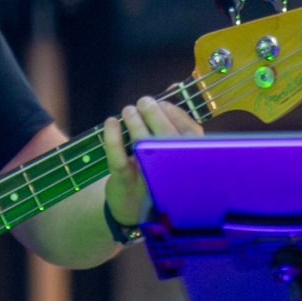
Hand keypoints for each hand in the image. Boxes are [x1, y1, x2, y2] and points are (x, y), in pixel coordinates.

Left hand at [101, 95, 201, 225]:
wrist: (131, 212)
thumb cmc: (152, 174)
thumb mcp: (165, 152)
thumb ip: (170, 122)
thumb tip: (172, 88)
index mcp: (188, 164)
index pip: (191, 134)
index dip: (176, 114)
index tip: (164, 103)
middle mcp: (173, 173)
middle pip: (169, 138)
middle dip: (155, 114)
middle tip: (144, 102)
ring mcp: (149, 179)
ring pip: (145, 145)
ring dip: (135, 122)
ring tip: (129, 109)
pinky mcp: (126, 183)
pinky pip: (119, 158)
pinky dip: (112, 138)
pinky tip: (111, 122)